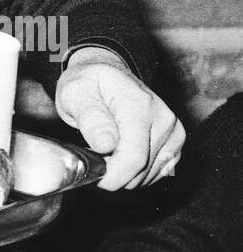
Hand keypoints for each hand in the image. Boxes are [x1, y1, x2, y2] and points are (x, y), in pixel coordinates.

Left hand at [55, 46, 184, 190]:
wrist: (107, 74)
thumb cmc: (89, 84)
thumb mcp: (76, 93)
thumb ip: (90, 119)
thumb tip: (106, 145)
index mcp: (139, 105)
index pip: (133, 158)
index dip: (111, 176)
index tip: (92, 174)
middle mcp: (163, 118)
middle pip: (141, 170)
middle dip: (114, 174)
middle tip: (94, 156)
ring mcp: (173, 130)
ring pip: (149, 176)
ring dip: (125, 174)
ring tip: (107, 152)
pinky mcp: (176, 142)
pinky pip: (158, 174)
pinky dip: (138, 173)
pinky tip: (122, 156)